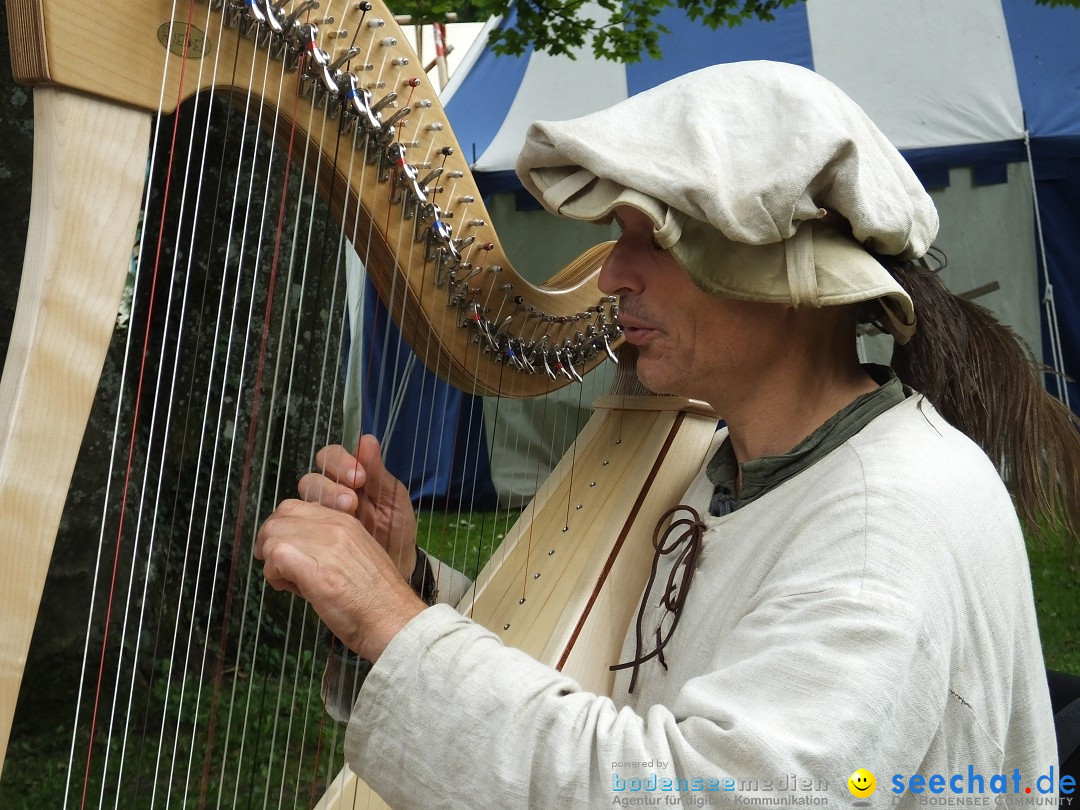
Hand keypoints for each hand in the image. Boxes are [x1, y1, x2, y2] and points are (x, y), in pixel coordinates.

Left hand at [255, 499, 425, 660]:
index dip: (283, 529)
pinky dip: (274, 575)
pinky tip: (291, 589)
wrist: (392, 620)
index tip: (285, 552)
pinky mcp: (313, 568)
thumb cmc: (376, 600)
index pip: (295, 507)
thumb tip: (295, 549)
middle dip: (270, 541)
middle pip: (279, 517)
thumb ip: (329, 545)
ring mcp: (324, 544)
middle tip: (278, 568)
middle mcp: (334, 526)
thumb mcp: (356, 557)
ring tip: (289, 582)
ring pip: (272, 535)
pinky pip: (274, 557)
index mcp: (345, 521)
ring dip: (272, 561)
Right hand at [297, 437, 417, 580]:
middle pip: (311, 478)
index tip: (360, 477)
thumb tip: (366, 439)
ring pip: (302, 499)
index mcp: (348, 476)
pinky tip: (327, 533)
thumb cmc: (396, 527)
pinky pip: (297, 525)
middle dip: (329, 487)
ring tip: (347, 515)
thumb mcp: (393, 499)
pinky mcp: (311, 536)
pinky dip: (308, 526)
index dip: (340, 462)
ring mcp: (318, 514)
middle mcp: (329, 491)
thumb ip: (378, 472)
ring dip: (321, 504)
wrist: (396, 564)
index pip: (330, 456)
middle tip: (352, 502)